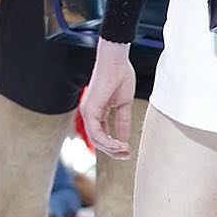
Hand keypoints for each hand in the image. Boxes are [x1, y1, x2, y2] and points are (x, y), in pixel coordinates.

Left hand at [81, 41, 135, 158]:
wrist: (117, 62)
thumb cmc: (120, 76)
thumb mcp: (124, 104)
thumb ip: (123, 121)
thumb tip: (124, 138)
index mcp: (97, 111)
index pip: (102, 135)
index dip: (114, 145)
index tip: (128, 151)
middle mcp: (90, 113)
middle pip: (98, 140)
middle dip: (113, 151)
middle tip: (127, 155)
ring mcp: (88, 112)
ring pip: (96, 139)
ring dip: (111, 148)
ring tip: (126, 150)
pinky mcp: (90, 110)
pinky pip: (96, 133)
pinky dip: (108, 141)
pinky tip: (120, 144)